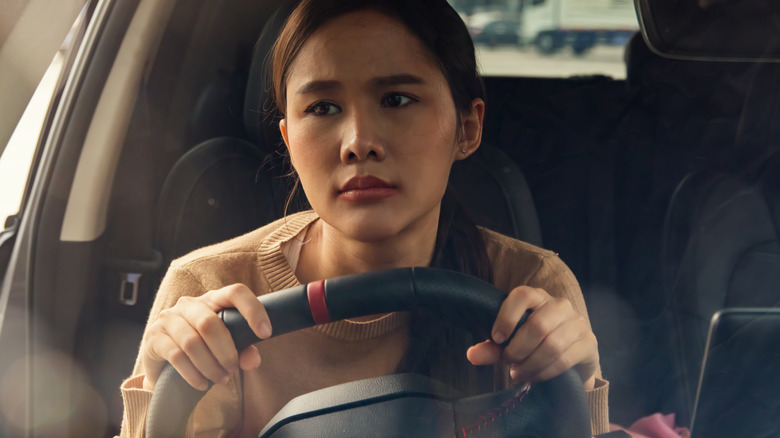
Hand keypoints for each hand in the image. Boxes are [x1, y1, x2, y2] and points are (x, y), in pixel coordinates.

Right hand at [140, 283, 272, 390]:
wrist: (163, 360)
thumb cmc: (202, 347)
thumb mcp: (225, 346)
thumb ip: (243, 350)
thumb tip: (253, 361)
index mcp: (213, 299)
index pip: (235, 292)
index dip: (253, 310)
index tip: (266, 333)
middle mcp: (189, 304)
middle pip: (211, 323)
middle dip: (226, 351)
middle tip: (233, 370)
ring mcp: (168, 318)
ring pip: (193, 342)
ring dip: (210, 365)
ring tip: (221, 379)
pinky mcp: (154, 337)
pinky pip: (176, 356)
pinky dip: (193, 374)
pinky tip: (202, 384)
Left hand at [466, 286, 598, 389]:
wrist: (571, 357)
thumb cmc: (534, 344)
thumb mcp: (511, 343)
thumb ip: (492, 347)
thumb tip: (472, 355)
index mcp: (537, 297)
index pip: (522, 295)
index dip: (507, 317)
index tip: (496, 338)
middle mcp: (560, 305)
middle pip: (538, 325)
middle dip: (518, 349)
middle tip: (508, 362)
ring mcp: (577, 323)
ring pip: (551, 344)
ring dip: (530, 364)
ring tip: (518, 373)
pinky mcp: (589, 343)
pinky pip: (565, 359)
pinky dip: (545, 372)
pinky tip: (535, 377)